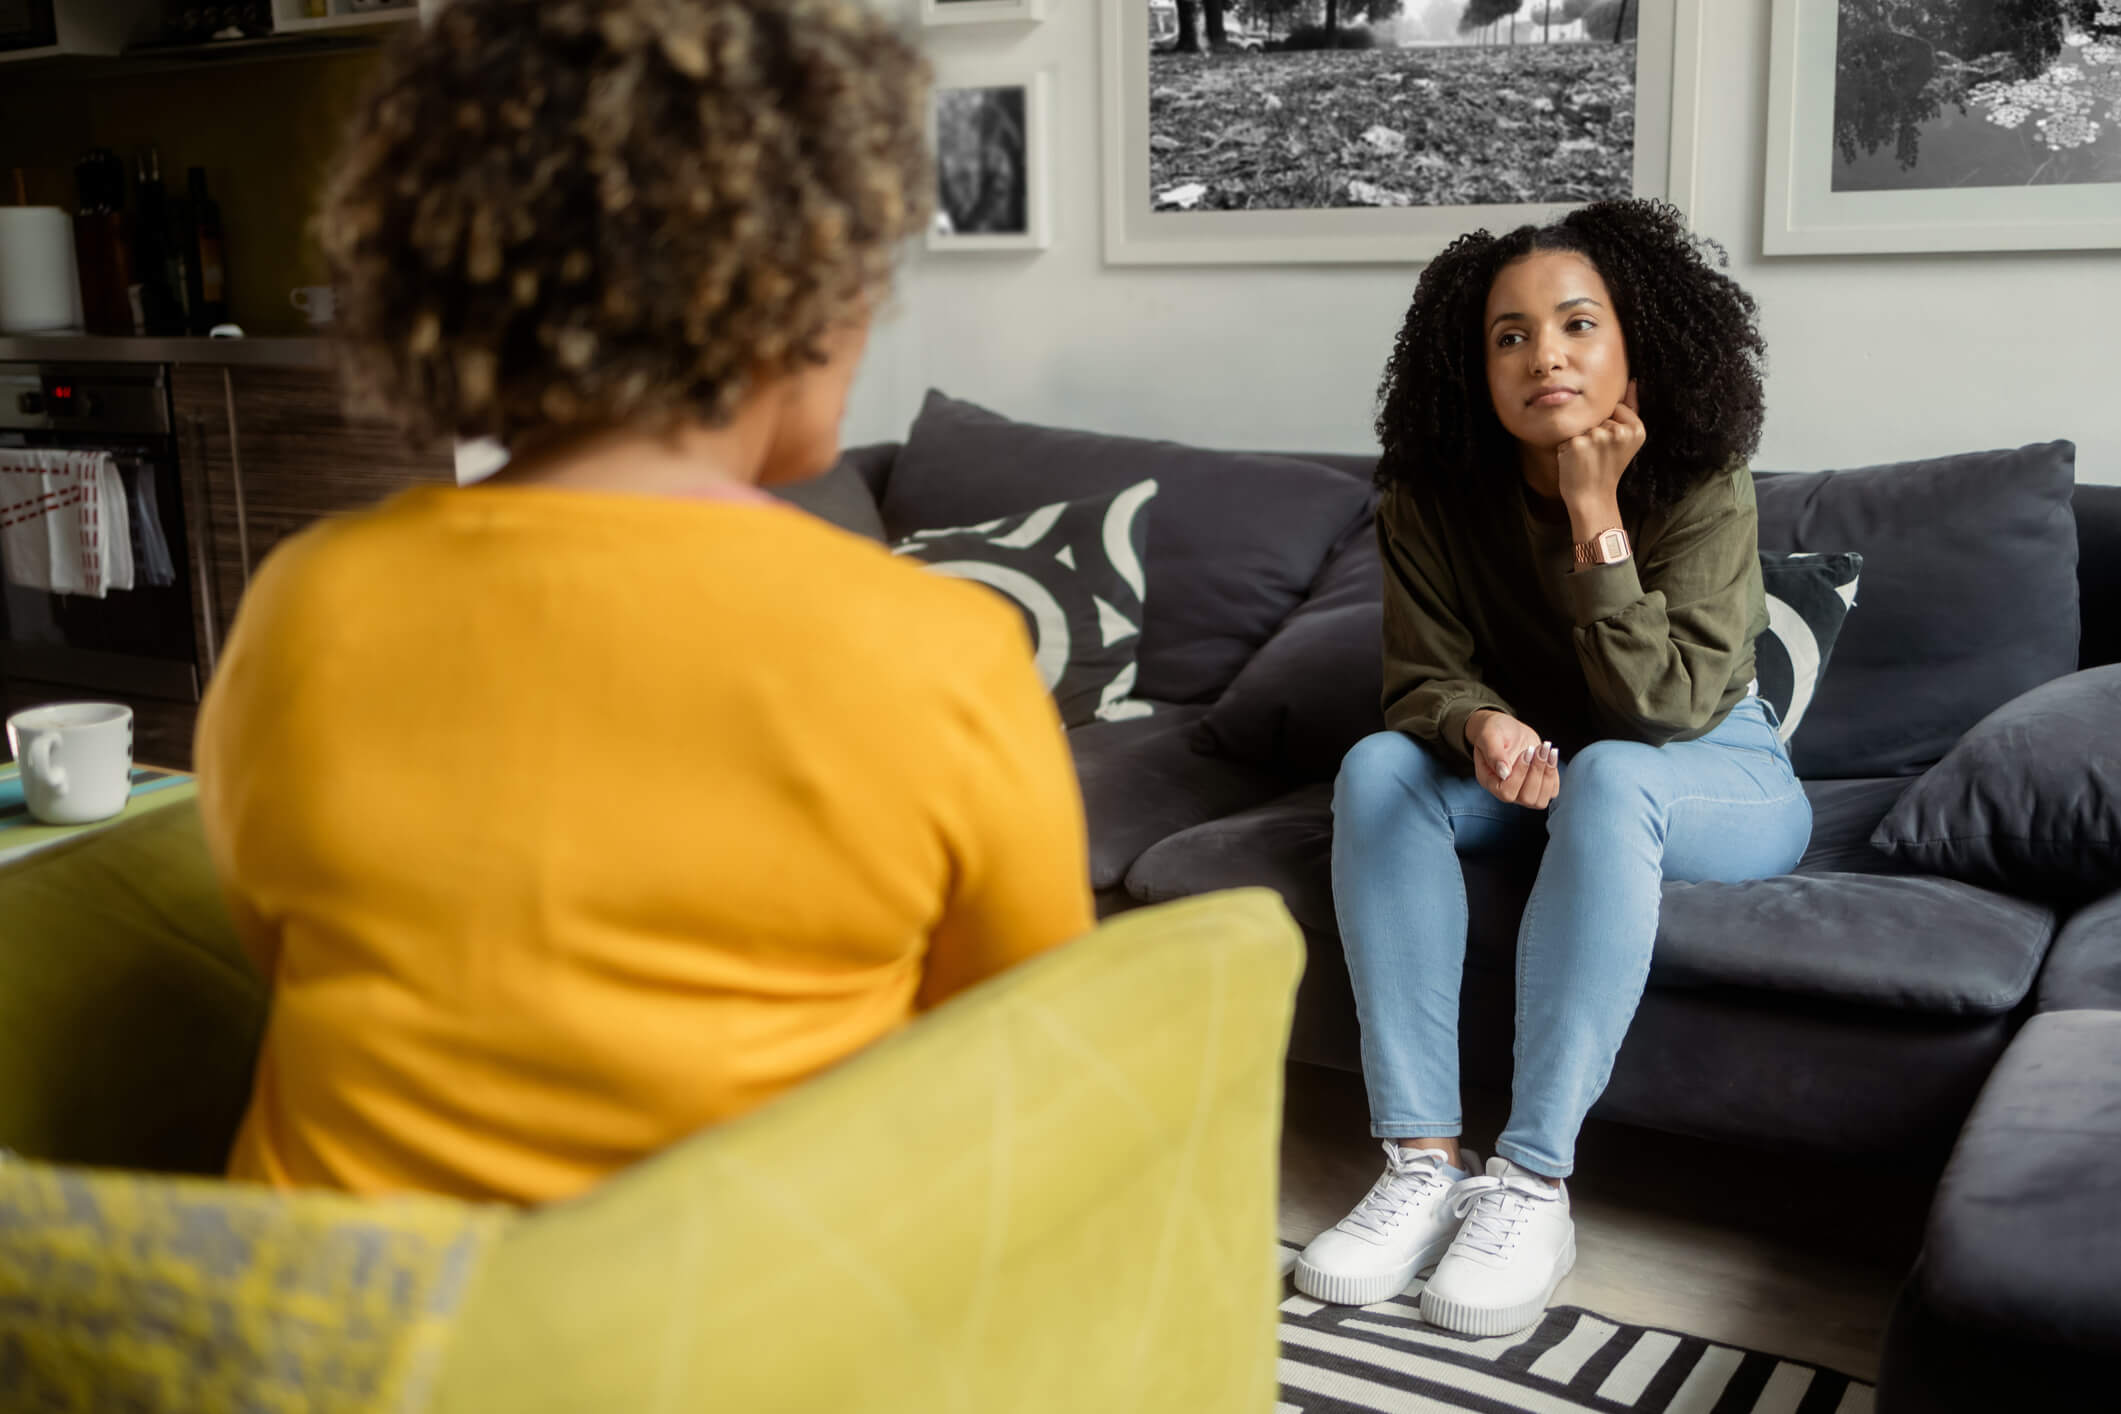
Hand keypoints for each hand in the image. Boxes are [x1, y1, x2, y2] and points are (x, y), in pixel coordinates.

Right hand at [1465, 710, 1559, 810]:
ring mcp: (1523, 790)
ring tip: (1546, 750)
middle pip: (1527, 798)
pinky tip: (1550, 754)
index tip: (1527, 752)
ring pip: (1541, 800)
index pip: (1507, 793)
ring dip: (1548, 774)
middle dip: (1537, 772)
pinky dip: (1554, 774)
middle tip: (1539, 748)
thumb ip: (1494, 754)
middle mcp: (1506, 790)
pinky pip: (1552, 791)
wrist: (1506, 729)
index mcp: (1490, 781)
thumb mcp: (1489, 736)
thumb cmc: (1494, 730)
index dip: (1520, 775)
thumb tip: (1504, 773)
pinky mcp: (1538, 785)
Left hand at [1556, 379, 1644, 514]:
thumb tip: (1632, 381)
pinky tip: (1576, 460)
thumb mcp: (1626, 438)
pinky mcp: (1578, 444)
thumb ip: (1631, 408)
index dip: (1608, 426)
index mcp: (1637, 429)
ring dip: (1581, 439)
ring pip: (1583, 424)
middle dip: (1594, 432)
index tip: (1612, 447)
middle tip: (1599, 455)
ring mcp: (1598, 437)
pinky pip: (1568, 434)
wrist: (1593, 496)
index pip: (1615, 408)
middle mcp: (1620, 432)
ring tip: (1588, 458)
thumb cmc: (1608, 467)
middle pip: (1598, 415)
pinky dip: (1567, 447)